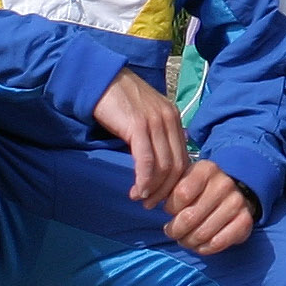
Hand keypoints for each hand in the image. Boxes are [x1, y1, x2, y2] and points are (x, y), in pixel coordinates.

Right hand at [90, 67, 189, 208]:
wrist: (101, 80)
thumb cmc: (119, 102)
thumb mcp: (144, 118)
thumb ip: (154, 137)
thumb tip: (157, 168)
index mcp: (174, 118)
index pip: (184, 159)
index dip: (175, 184)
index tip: (162, 198)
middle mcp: (170, 119)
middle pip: (177, 166)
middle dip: (165, 191)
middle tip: (151, 205)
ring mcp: (156, 122)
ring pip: (164, 166)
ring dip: (153, 189)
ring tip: (140, 199)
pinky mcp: (138, 125)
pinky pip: (147, 160)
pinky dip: (144, 180)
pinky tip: (137, 189)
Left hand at [162, 157, 257, 253]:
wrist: (231, 197)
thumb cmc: (199, 192)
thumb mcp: (183, 181)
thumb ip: (164, 188)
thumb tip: (137, 196)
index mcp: (206, 169)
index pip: (180, 195)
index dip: (170, 208)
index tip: (170, 211)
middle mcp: (224, 183)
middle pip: (190, 217)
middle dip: (175, 231)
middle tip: (172, 232)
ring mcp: (237, 202)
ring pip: (202, 233)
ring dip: (189, 241)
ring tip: (185, 239)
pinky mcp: (245, 220)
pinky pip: (218, 243)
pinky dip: (204, 248)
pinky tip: (200, 245)